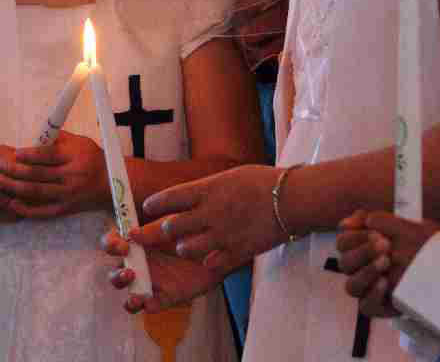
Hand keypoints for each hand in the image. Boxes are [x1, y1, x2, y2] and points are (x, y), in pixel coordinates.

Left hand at [0, 131, 107, 218]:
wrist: (111, 185)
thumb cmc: (93, 159)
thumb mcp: (81, 142)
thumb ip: (59, 137)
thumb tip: (36, 133)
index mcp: (74, 157)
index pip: (49, 155)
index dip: (30, 154)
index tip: (15, 153)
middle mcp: (71, 176)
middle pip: (38, 174)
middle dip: (15, 170)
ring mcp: (68, 195)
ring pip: (37, 192)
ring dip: (15, 188)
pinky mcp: (66, 209)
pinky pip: (43, 211)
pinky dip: (27, 209)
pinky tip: (13, 204)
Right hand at [103, 228, 226, 312]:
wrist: (218, 243)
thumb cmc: (191, 226)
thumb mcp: (173, 222)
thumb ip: (154, 229)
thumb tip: (131, 233)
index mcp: (136, 242)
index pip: (112, 244)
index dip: (111, 245)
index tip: (122, 245)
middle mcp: (139, 264)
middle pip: (115, 274)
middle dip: (116, 276)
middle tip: (130, 272)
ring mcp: (152, 282)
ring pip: (130, 295)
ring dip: (128, 297)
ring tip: (138, 295)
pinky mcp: (167, 296)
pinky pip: (152, 306)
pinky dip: (149, 307)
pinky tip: (151, 303)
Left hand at [134, 164, 283, 274]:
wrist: (292, 198)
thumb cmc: (264, 181)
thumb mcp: (230, 176)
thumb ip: (208, 188)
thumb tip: (191, 194)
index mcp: (207, 190)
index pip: (168, 198)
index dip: (154, 205)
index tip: (147, 208)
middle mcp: (210, 212)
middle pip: (172, 227)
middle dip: (161, 232)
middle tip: (155, 233)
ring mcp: (223, 234)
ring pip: (187, 249)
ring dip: (184, 248)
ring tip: (186, 246)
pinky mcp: (237, 252)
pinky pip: (211, 263)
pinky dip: (208, 261)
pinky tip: (210, 257)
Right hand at [336, 210, 439, 318]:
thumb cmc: (427, 246)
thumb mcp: (409, 227)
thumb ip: (383, 220)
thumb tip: (361, 220)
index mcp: (363, 247)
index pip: (343, 240)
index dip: (355, 235)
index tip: (376, 231)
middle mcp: (362, 268)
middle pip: (345, 262)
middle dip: (363, 251)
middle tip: (385, 244)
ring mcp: (370, 288)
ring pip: (352, 286)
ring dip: (366, 271)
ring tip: (386, 261)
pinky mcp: (380, 307)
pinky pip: (366, 306)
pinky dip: (373, 294)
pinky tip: (384, 283)